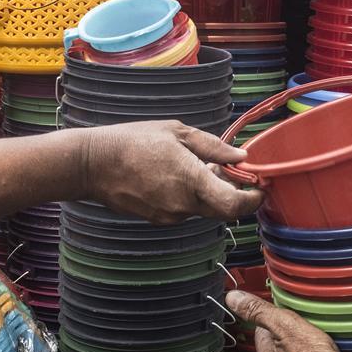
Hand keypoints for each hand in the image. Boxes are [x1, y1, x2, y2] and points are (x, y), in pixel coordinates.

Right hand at [82, 121, 262, 223]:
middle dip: (233, 192)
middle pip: (223, 210)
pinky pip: (185, 210)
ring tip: (194, 165)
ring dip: (209, 192)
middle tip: (229, 170)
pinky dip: (190, 197)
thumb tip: (240, 156)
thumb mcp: (177, 132)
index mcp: (191, 181)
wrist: (92, 164)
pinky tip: (175, 176)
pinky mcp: (158, 219)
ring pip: (204, 209)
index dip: (252, 200)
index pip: (235, 205)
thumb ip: (213, 147)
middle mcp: (183, 205)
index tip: (259, 187)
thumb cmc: (133, 141)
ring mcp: (169, 216)